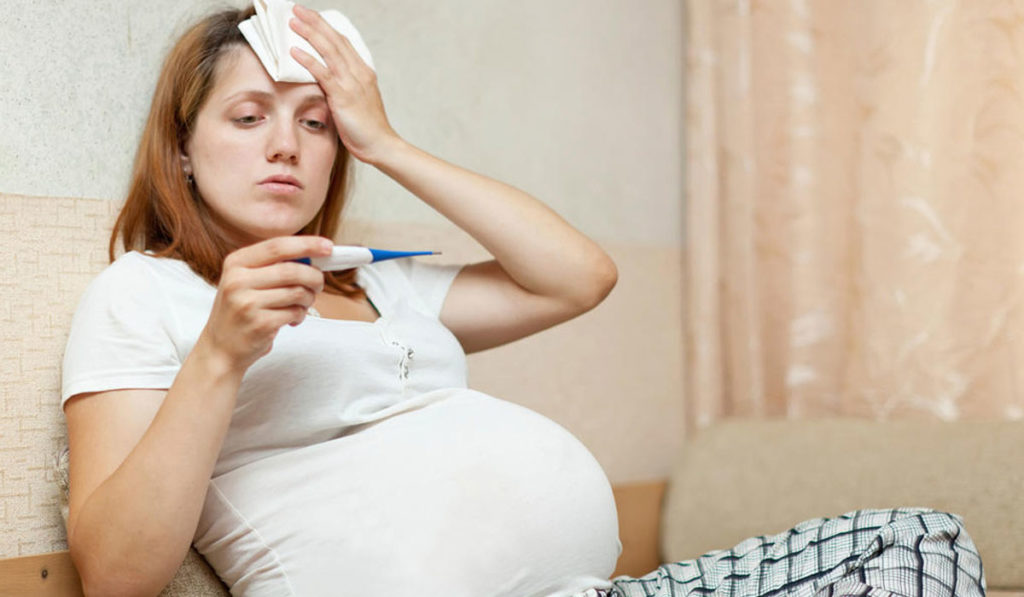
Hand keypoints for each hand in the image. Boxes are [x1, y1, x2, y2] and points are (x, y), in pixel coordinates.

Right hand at [200, 236, 332, 372]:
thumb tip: (313, 255)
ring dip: (308, 299)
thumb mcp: (245, 281)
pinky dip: (300, 315)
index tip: (328, 247)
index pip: (277, 246)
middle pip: (291, 270)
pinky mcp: (259, 324)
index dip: (307, 244)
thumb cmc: (239, 311)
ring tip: (302, 305)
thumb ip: (273, 266)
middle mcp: (238, 280)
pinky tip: (291, 319)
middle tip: (319, 284)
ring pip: (297, 292)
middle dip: (314, 276)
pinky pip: (295, 312)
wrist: (220, 349)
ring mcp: (247, 303)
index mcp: (236, 263)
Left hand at [288, 4, 400, 163]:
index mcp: (363, 72)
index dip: (326, 27)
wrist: (381, 145)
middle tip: (297, 9)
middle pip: (335, 40)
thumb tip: (323, 80)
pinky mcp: (344, 96)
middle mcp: (359, 73)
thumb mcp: (357, 101)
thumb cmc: (367, 128)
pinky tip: (294, 51)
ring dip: (309, 34)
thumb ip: (342, 87)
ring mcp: (352, 83)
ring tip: (293, 22)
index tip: (311, 17)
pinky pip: (323, 73)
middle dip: (315, 22)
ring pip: (329, 51)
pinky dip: (308, 60)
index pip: (343, 42)